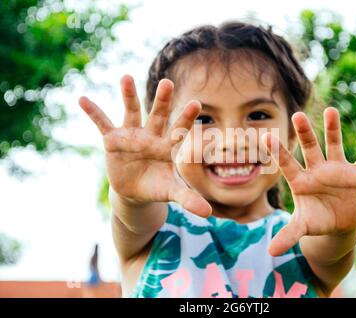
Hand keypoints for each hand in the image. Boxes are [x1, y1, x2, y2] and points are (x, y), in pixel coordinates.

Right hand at [78, 75, 211, 216]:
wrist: (135, 190)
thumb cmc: (158, 186)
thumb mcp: (172, 192)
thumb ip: (188, 199)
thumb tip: (208, 213)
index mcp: (168, 146)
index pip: (179, 130)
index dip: (186, 118)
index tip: (196, 103)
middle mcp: (151, 136)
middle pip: (158, 115)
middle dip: (162, 101)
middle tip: (167, 83)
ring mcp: (132, 135)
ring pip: (131, 111)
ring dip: (128, 95)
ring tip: (126, 77)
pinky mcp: (113, 140)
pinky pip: (103, 124)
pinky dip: (93, 113)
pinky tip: (83, 99)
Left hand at [262, 107, 355, 255]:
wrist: (339, 223)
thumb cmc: (317, 221)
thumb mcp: (303, 227)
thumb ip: (288, 234)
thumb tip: (271, 253)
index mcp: (301, 181)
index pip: (287, 164)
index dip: (277, 152)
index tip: (265, 136)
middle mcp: (317, 170)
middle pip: (310, 148)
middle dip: (304, 133)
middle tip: (297, 115)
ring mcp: (337, 170)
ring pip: (334, 146)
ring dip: (333, 130)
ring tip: (331, 111)